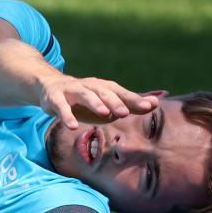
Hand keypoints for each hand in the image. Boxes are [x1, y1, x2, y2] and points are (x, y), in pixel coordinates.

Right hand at [37, 74, 158, 129]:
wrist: (50, 86)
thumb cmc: (86, 98)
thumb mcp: (109, 100)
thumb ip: (132, 102)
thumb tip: (160, 99)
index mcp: (104, 87)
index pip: (121, 93)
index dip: (134, 99)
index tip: (150, 106)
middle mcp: (90, 86)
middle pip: (104, 92)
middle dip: (115, 101)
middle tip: (125, 112)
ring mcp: (72, 90)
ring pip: (85, 95)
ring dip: (95, 103)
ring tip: (104, 114)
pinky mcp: (55, 98)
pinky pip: (62, 107)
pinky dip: (67, 115)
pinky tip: (72, 126)